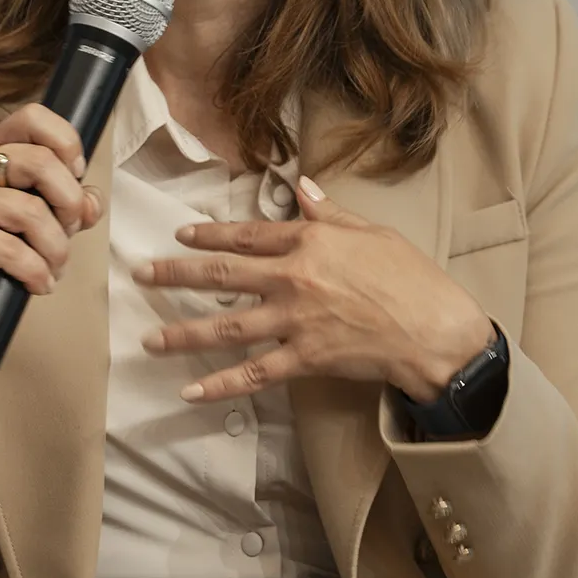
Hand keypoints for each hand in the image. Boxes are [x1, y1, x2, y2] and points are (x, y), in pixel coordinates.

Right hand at [0, 104, 103, 390]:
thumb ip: (69, 201)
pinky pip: (11, 249)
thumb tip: (90, 202)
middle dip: (69, 204)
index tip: (75, 179)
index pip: (34, 118)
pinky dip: (36, 272)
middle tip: (68, 232)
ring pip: (31, 211)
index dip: (67, 146)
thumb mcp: (40, 216)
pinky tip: (38, 283)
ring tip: (53, 268)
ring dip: (56, 248)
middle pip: (41, 162)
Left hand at [134, 176, 492, 403]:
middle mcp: (294, 278)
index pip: (247, 236)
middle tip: (143, 275)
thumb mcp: (373, 232)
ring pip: (226, 327)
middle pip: (222, 276)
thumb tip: (303, 187)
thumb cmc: (412, 278)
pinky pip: (253, 374)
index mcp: (310, 241)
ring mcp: (295, 320)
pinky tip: (189, 391)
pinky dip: (219, 385)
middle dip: (177, 275)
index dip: (210, 235)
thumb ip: (330, 213)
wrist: (435, 329)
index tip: (181, 236)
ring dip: (183, 333)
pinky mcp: (304, 358)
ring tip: (150, 338)